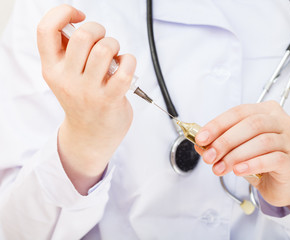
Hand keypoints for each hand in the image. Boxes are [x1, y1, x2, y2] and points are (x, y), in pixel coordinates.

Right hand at [37, 5, 135, 194]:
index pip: (46, 30)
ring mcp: (88, 91)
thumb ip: (67, 53)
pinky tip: (125, 66)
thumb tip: (77, 24)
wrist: (90, 136)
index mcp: (52, 69)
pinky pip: (124, 69)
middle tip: (102, 41)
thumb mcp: (64, 77)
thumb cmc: (81, 100)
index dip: (62, 13)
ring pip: (104, 49)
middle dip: (99, 29)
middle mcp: (67, 79)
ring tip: (114, 56)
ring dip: (114, 46)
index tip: (79, 16)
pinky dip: (129, 61)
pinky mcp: (110, 99)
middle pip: (83, 36)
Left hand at [195, 101, 289, 207]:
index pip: (239, 112)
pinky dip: (252, 164)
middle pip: (251, 125)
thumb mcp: (236, 150)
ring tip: (220, 168)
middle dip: (225, 141)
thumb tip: (200, 144)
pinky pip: (273, 159)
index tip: (201, 138)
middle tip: (209, 156)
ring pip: (262, 141)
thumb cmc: (259, 161)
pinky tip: (238, 170)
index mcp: (266, 111)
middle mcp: (281, 121)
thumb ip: (220, 144)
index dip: (218, 125)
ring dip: (236, 155)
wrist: (282, 184)